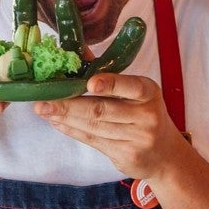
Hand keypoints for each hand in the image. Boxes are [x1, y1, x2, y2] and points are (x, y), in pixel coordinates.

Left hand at [34, 73, 186, 179]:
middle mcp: (146, 116)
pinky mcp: (126, 156)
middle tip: (44, 101)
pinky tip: (57, 122)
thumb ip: (109, 75)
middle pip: (102, 110)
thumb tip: (79, 52)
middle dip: (69, 105)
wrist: (164, 153)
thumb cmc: (144, 113)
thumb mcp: (136, 92)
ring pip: (94, 127)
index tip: (89, 84)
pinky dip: (72, 130)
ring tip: (44, 110)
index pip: (130, 86)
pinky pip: (93, 141)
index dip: (109, 84)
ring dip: (65, 118)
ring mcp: (137, 138)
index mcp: (148, 92)